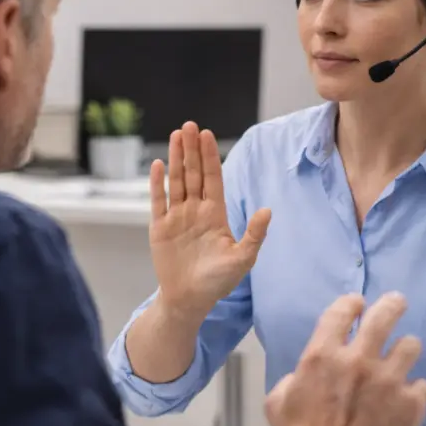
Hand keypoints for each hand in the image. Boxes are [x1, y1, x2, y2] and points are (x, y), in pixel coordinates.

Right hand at [149, 122, 270, 318]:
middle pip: (193, 173)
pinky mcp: (160, 228)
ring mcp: (177, 218)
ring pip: (176, 181)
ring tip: (176, 135)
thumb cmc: (218, 282)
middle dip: (192, 150)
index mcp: (215, 214)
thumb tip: (268, 210)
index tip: (208, 135)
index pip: (213, 178)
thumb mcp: (243, 259)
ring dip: (175, 158)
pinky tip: (157, 165)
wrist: (189, 300)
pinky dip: (157, 183)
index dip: (210, 157)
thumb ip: (254, 234)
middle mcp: (195, 211)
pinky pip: (158, 201)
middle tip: (191, 125)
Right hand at [265, 292, 425, 425]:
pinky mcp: (410, 405)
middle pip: (384, 315)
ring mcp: (389, 381)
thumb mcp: (278, 402)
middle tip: (397, 303)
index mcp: (322, 355)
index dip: (352, 303)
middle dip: (392, 305)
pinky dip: (414, 392)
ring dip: (405, 350)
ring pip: (410, 345)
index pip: (342, 311)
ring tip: (403, 359)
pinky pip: (422, 386)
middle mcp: (358, 360)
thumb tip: (305, 375)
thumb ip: (295, 378)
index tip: (358, 304)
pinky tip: (406, 401)